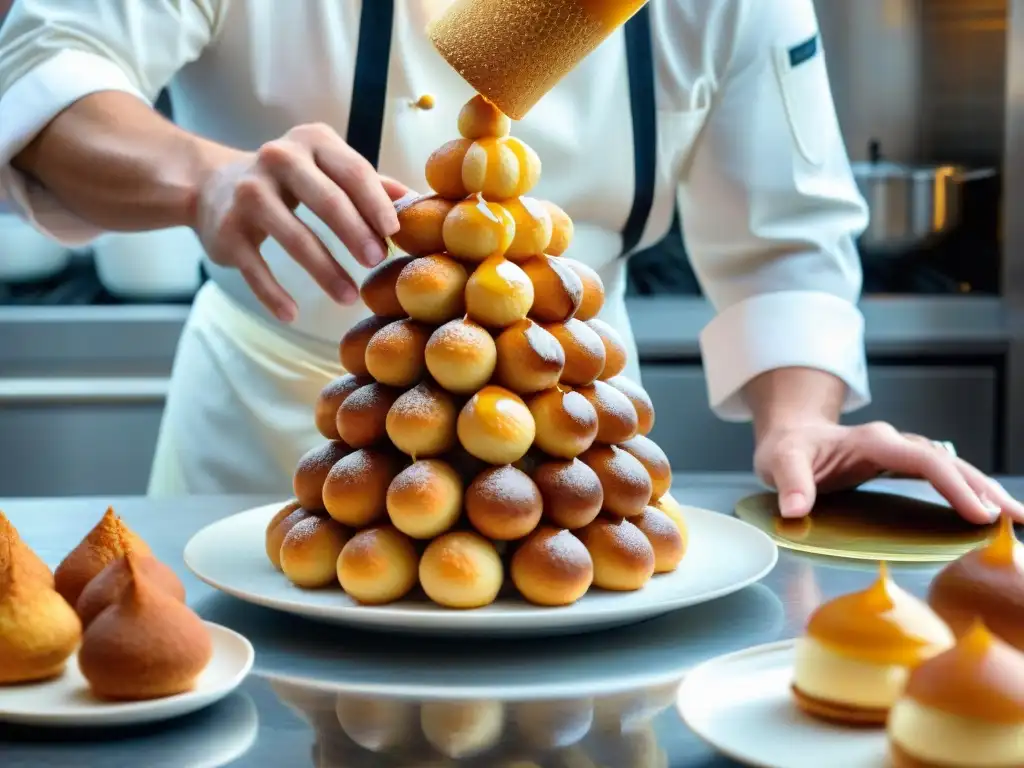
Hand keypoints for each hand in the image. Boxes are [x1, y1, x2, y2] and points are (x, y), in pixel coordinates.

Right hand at [193, 123, 409, 321]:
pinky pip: (255, 266)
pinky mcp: (227, 229)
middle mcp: (277, 159)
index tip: (393, 233)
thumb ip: (370, 185)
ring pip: (294, 236)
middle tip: (376, 261)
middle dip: (355, 233)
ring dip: (325, 270)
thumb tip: (419, 203)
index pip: (353, 171)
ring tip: (349, 296)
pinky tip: (291, 314)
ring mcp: (248, 194)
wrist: (212, 186)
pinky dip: (273, 294)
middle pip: (327, 200)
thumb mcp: (327, 169)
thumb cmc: (289, 182)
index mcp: (312, 141)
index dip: (375, 203)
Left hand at [754, 419, 1023, 523]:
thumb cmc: (786, 448)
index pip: (923, 460)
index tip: (979, 513)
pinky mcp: (899, 466)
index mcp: (872, 440)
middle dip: (984, 488)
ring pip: (951, 467)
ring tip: (1015, 518)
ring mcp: (898, 453)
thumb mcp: (779, 462)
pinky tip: (984, 513)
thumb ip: (790, 484)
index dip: (953, 485)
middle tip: (1017, 518)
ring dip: (983, 490)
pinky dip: (965, 493)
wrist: (788, 436)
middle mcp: (892, 443)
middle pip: (949, 461)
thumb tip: (796, 510)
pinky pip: (940, 477)